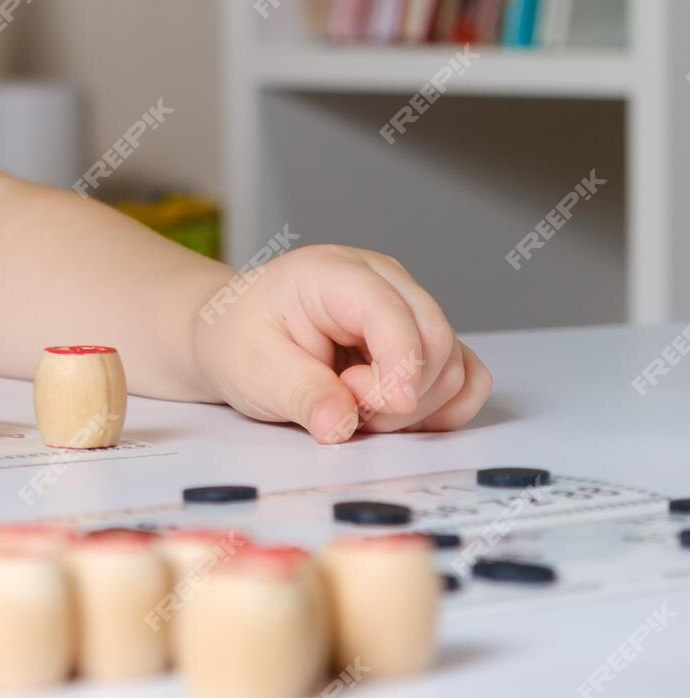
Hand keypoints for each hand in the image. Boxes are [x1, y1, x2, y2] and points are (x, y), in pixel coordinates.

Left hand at [189, 244, 490, 442]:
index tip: (389, 406)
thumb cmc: (241, 342)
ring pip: (454, 365)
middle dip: (399, 394)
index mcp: (332, 273)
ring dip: (415, 406)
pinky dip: (438, 407)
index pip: (391, 312)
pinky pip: (463, 378)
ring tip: (353, 403)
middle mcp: (382, 281)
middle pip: (434, 340)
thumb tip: (341, 424)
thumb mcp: (253, 370)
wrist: (235, 337)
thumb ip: (301, 396)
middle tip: (345, 407)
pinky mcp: (421, 339)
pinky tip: (389, 412)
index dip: (401, 363)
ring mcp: (407, 308)